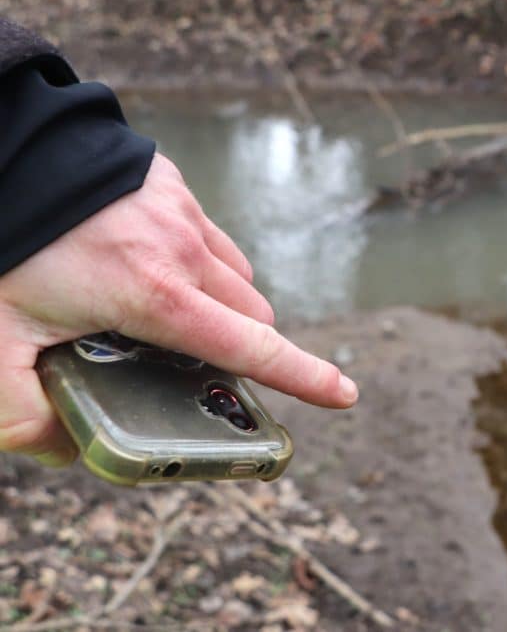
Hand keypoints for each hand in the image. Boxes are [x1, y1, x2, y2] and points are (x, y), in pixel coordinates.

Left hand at [0, 153, 357, 465]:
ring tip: (162, 314)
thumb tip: (72, 450)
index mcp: (155, 295)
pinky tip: (145, 264)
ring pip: (237, 277)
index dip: (304, 377)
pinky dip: (201, 264)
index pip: (252, 347)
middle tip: (190, 365)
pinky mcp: (172, 186)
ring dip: (222, 306)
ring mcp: (182, 213)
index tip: (345, 394)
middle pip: (253, 317)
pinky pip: (212, 238)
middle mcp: (185, 251)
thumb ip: (22, 415)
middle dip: (240, 348)